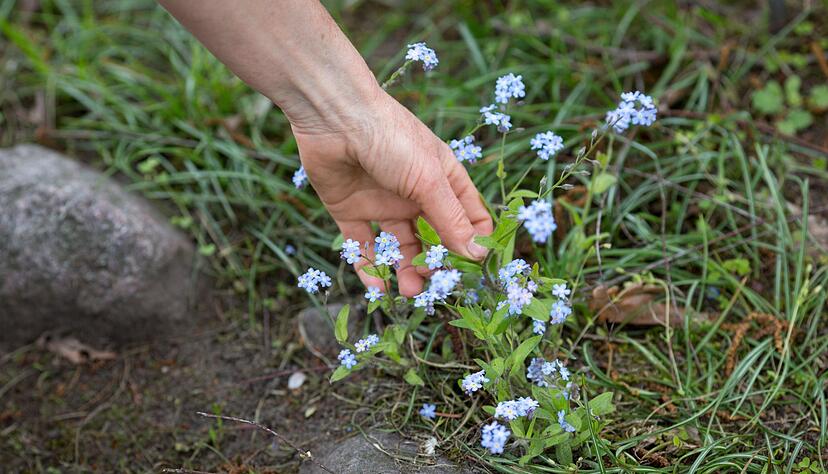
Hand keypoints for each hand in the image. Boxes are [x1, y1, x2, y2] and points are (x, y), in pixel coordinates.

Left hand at [294, 89, 492, 296]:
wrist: (333, 117)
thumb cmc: (391, 138)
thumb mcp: (430, 181)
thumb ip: (452, 221)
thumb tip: (479, 256)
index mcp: (442, 178)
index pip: (469, 217)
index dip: (475, 243)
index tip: (476, 271)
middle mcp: (414, 193)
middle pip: (433, 238)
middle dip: (436, 263)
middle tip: (434, 286)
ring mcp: (382, 202)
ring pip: (399, 247)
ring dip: (405, 271)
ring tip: (410, 292)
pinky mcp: (350, 211)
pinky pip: (363, 246)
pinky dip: (370, 268)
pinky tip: (378, 288)